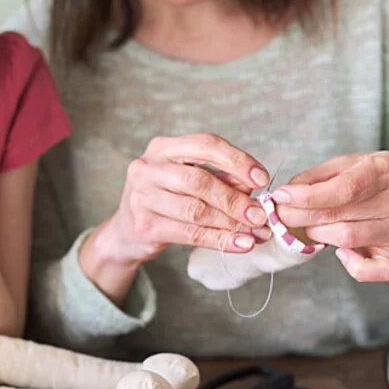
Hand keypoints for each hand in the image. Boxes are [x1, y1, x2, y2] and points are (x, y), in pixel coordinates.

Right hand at [100, 133, 272, 263]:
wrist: (126, 231)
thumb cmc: (165, 199)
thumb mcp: (189, 180)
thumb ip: (219, 178)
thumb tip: (254, 188)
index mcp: (163, 147)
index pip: (205, 145)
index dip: (237, 161)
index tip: (261, 179)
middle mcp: (148, 168)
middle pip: (200, 180)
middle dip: (234, 199)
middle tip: (260, 214)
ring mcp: (142, 197)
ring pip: (196, 210)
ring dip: (230, 223)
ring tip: (255, 233)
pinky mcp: (144, 226)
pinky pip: (190, 234)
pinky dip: (219, 240)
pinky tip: (239, 244)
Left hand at [273, 151, 388, 281]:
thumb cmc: (370, 178)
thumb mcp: (346, 164)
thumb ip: (316, 177)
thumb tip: (287, 194)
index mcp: (387, 169)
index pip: (344, 188)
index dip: (307, 196)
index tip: (281, 197)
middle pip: (340, 215)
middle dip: (301, 216)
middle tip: (281, 214)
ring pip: (347, 238)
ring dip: (315, 233)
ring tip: (304, 225)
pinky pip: (380, 269)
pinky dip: (356, 267)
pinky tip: (340, 254)